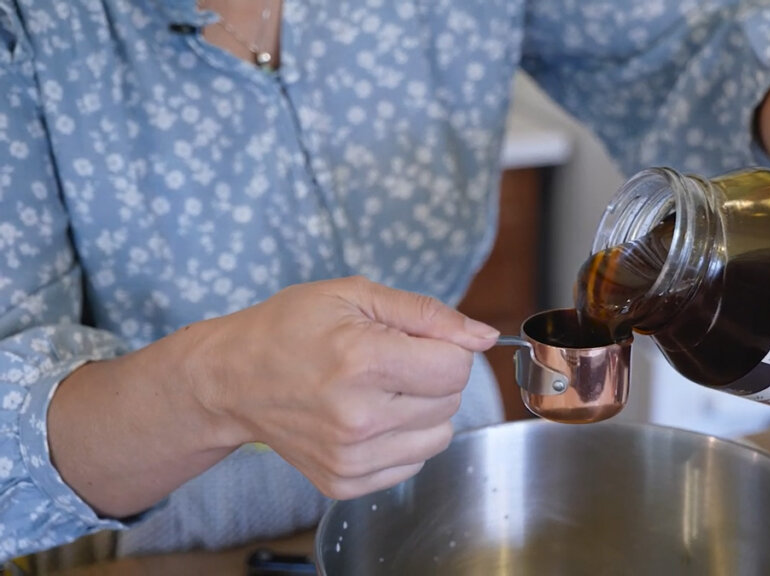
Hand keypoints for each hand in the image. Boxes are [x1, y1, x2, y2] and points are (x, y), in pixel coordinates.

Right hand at [191, 276, 498, 499]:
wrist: (231, 379)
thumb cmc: (290, 328)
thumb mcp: (355, 296)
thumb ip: (428, 313)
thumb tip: (483, 336)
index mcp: (362, 361)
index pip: (456, 366)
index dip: (446, 347)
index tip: (417, 340)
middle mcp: (358, 416)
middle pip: (451, 400)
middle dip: (433, 375)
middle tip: (390, 361)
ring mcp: (350, 456)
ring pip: (440, 436)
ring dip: (423, 410)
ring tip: (380, 390)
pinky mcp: (344, 482)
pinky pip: (413, 463)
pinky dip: (401, 439)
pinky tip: (368, 416)